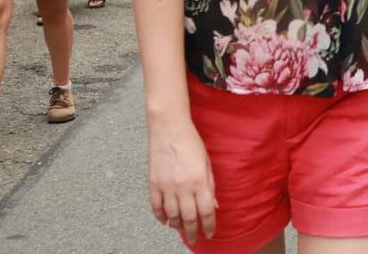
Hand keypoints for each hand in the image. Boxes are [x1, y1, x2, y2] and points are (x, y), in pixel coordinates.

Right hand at [147, 117, 217, 243]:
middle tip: (194, 238)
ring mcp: (166, 186)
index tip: (209, 233)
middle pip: (189, 218)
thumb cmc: (190, 141)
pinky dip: (161, 217)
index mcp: (199, 180)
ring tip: (181, 228)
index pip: (206, 211)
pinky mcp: (153, 184)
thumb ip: (210, 185)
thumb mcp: (206, 163)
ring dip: (177, 225)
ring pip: (172, 216)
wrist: (168, 128)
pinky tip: (166, 220)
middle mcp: (183, 187)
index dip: (209, 226)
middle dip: (192, 232)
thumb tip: (213, 205)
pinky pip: (156, 207)